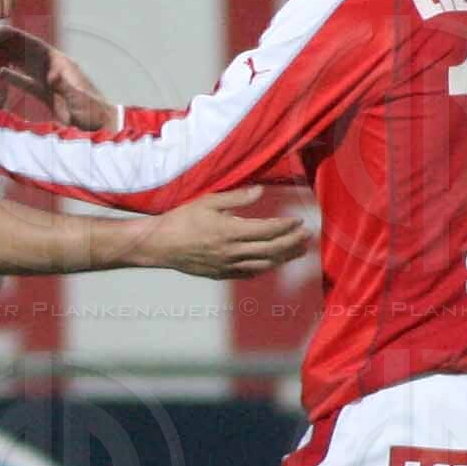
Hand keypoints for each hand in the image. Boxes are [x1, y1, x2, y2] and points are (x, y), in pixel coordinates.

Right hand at [0, 22, 116, 127]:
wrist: (99, 128)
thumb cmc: (92, 112)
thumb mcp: (79, 99)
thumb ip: (64, 86)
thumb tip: (51, 75)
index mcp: (60, 64)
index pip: (34, 45)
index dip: (16, 37)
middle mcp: (53, 68)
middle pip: (26, 51)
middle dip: (7, 44)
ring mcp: (49, 81)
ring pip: (24, 64)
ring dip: (7, 57)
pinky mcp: (47, 95)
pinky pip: (27, 82)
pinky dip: (14, 77)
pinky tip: (0, 72)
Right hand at [134, 187, 311, 278]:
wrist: (159, 246)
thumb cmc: (181, 220)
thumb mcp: (208, 202)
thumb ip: (237, 198)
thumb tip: (260, 191)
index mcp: (230, 231)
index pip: (267, 230)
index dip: (286, 226)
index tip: (299, 221)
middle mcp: (232, 251)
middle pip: (271, 249)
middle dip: (292, 243)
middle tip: (306, 237)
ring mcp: (227, 265)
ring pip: (264, 264)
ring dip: (284, 258)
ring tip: (298, 251)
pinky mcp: (221, 274)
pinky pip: (249, 273)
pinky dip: (265, 269)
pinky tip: (272, 264)